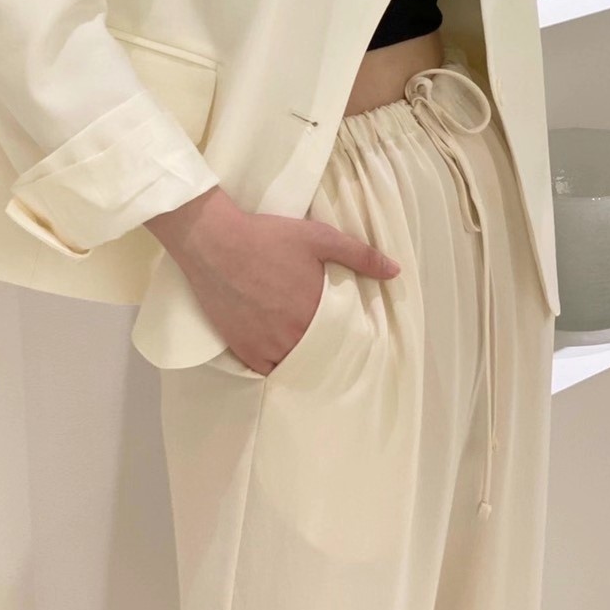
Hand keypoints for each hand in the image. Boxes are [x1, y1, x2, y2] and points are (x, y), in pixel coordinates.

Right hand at [167, 189, 402, 375]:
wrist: (214, 242)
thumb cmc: (268, 237)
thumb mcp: (319, 237)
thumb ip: (360, 255)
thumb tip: (395, 272)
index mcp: (316, 310)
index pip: (344, 336)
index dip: (350, 335)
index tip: (354, 333)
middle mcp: (293, 334)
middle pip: (321, 353)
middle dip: (328, 350)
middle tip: (334, 344)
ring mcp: (266, 345)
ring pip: (296, 365)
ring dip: (305, 360)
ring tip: (310, 351)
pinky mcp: (243, 349)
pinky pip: (267, 371)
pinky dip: (278, 367)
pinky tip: (283, 358)